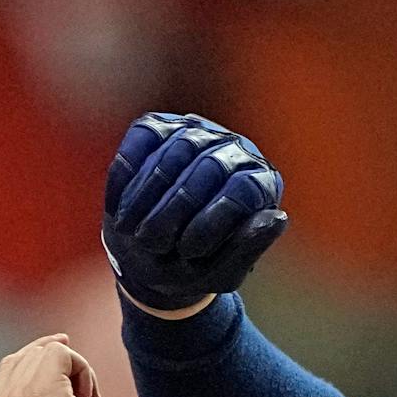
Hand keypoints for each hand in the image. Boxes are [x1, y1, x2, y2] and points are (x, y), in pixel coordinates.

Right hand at [0, 335, 112, 396]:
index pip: (9, 371)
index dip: (37, 361)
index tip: (67, 369)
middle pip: (25, 356)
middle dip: (59, 364)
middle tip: (85, 394)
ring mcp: (19, 395)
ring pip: (45, 352)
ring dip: (75, 371)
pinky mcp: (44, 390)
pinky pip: (61, 353)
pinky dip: (83, 369)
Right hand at [104, 112, 287, 311]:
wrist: (153, 251)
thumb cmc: (195, 265)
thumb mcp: (221, 271)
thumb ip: (248, 248)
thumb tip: (278, 218)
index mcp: (261, 184)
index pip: (244, 190)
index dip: (213, 222)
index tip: (188, 252)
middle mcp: (236, 149)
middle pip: (208, 167)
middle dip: (174, 210)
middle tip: (151, 243)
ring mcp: (199, 131)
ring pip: (175, 150)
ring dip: (146, 195)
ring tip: (132, 230)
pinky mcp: (161, 125)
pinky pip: (143, 137)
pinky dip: (126, 173)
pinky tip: (118, 206)